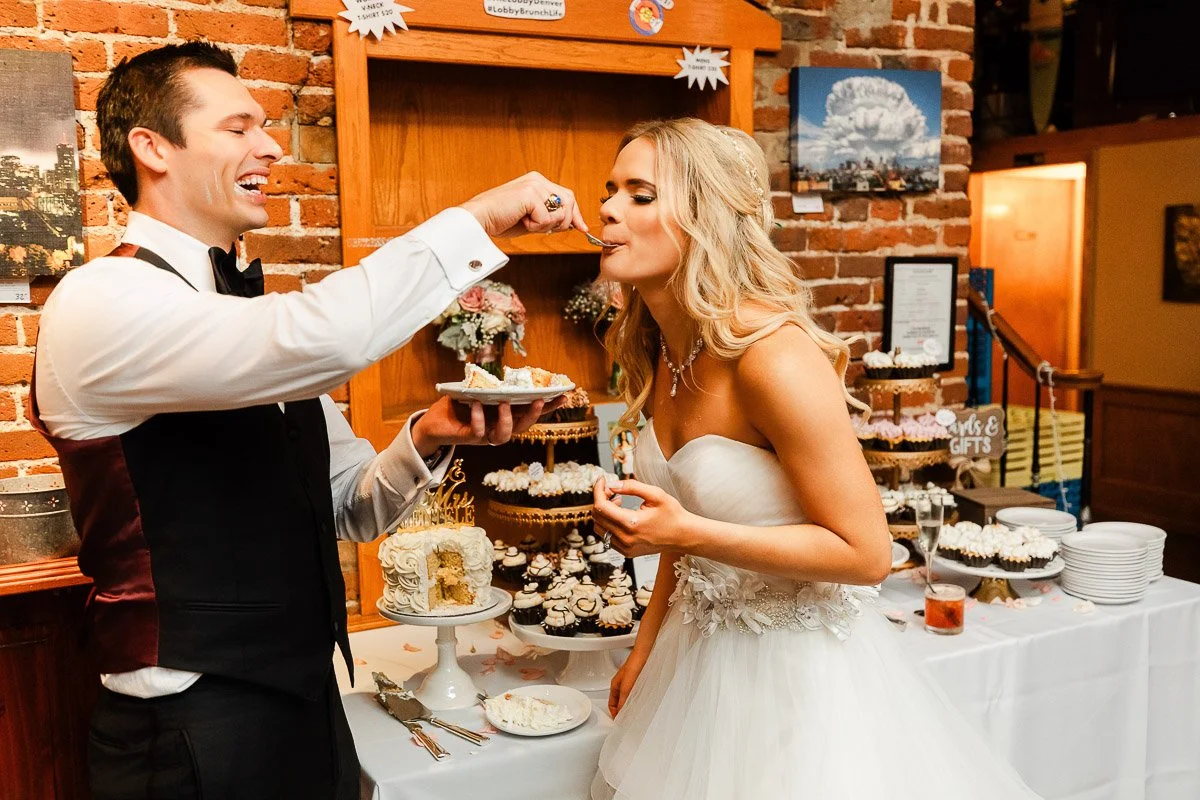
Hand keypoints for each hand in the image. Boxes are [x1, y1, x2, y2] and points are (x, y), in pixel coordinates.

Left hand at [411, 396, 561, 453]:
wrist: (431, 423)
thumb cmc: (455, 407)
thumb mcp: (475, 391)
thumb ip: (487, 385)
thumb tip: (497, 369)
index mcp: (504, 415)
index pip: (530, 412)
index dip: (548, 406)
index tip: (564, 395)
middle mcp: (498, 428)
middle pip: (524, 426)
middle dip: (535, 414)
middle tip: (541, 399)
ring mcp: (485, 435)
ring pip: (505, 436)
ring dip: (507, 420)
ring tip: (504, 403)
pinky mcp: (470, 439)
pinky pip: (479, 432)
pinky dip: (479, 419)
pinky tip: (476, 405)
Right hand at [460, 172, 587, 237]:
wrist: (478, 220)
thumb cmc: (500, 220)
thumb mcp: (532, 218)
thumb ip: (551, 217)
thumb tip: (574, 224)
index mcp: (537, 181)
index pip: (567, 196)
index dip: (575, 214)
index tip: (582, 228)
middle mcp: (537, 179)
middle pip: (569, 201)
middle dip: (564, 221)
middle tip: (544, 229)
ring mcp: (534, 185)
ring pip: (560, 211)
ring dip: (546, 225)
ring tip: (527, 223)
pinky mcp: (530, 194)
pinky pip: (547, 218)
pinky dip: (536, 226)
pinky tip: (521, 221)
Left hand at [592, 477, 690, 557]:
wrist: (684, 536)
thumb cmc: (673, 515)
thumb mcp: (656, 494)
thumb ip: (632, 487)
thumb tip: (613, 484)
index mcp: (631, 524)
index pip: (601, 506)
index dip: (598, 490)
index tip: (602, 480)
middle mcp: (625, 539)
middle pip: (597, 517)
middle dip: (600, 499)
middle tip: (612, 489)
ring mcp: (625, 548)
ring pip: (599, 528)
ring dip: (603, 512)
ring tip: (617, 502)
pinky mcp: (626, 552)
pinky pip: (607, 537)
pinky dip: (608, 524)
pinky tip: (620, 515)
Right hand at [608, 651, 646, 717]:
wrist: (644, 655)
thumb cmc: (634, 665)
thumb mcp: (626, 686)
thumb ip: (624, 700)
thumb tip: (622, 711)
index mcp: (614, 685)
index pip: (611, 704)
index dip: (614, 713)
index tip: (619, 720)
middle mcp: (621, 685)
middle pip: (618, 701)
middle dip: (621, 710)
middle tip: (626, 719)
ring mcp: (629, 683)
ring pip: (626, 698)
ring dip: (628, 705)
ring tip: (633, 712)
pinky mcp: (637, 681)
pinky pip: (633, 694)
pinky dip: (635, 700)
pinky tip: (640, 702)